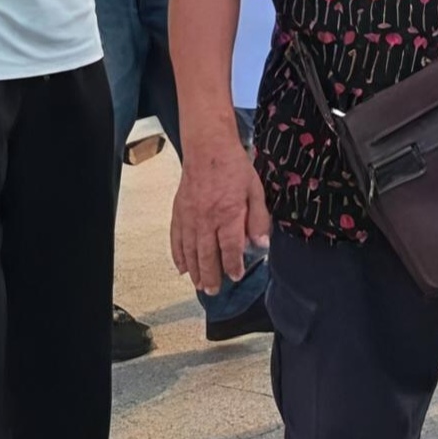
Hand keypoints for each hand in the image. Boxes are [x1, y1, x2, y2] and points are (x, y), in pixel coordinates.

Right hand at [169, 133, 273, 290]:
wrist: (208, 148)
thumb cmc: (234, 167)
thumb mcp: (256, 191)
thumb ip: (259, 219)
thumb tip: (261, 245)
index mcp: (228, 213)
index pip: (229, 248)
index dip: (232, 266)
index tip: (235, 276)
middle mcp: (206, 218)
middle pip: (206, 255)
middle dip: (211, 276)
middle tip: (214, 290)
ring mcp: (189, 216)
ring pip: (189, 250)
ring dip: (194, 270)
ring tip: (199, 285)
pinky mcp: (178, 212)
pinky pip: (176, 238)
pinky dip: (178, 255)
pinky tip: (182, 267)